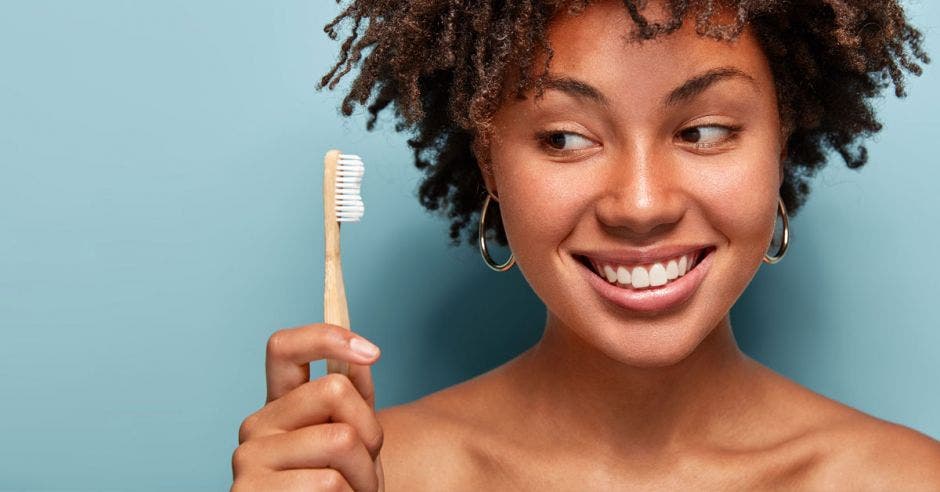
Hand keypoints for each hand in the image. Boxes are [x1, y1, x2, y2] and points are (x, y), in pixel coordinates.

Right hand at [232, 323, 384, 490]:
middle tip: (366, 465)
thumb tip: (361, 358)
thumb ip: (354, 400)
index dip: (328, 337)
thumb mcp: (353, 443)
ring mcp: (248, 463)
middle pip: (334, 390)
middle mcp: (255, 428)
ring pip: (341, 439)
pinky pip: (329, 483)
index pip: (283, 347)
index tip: (372, 351)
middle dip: (371, 429)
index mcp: (278, 408)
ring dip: (366, 475)